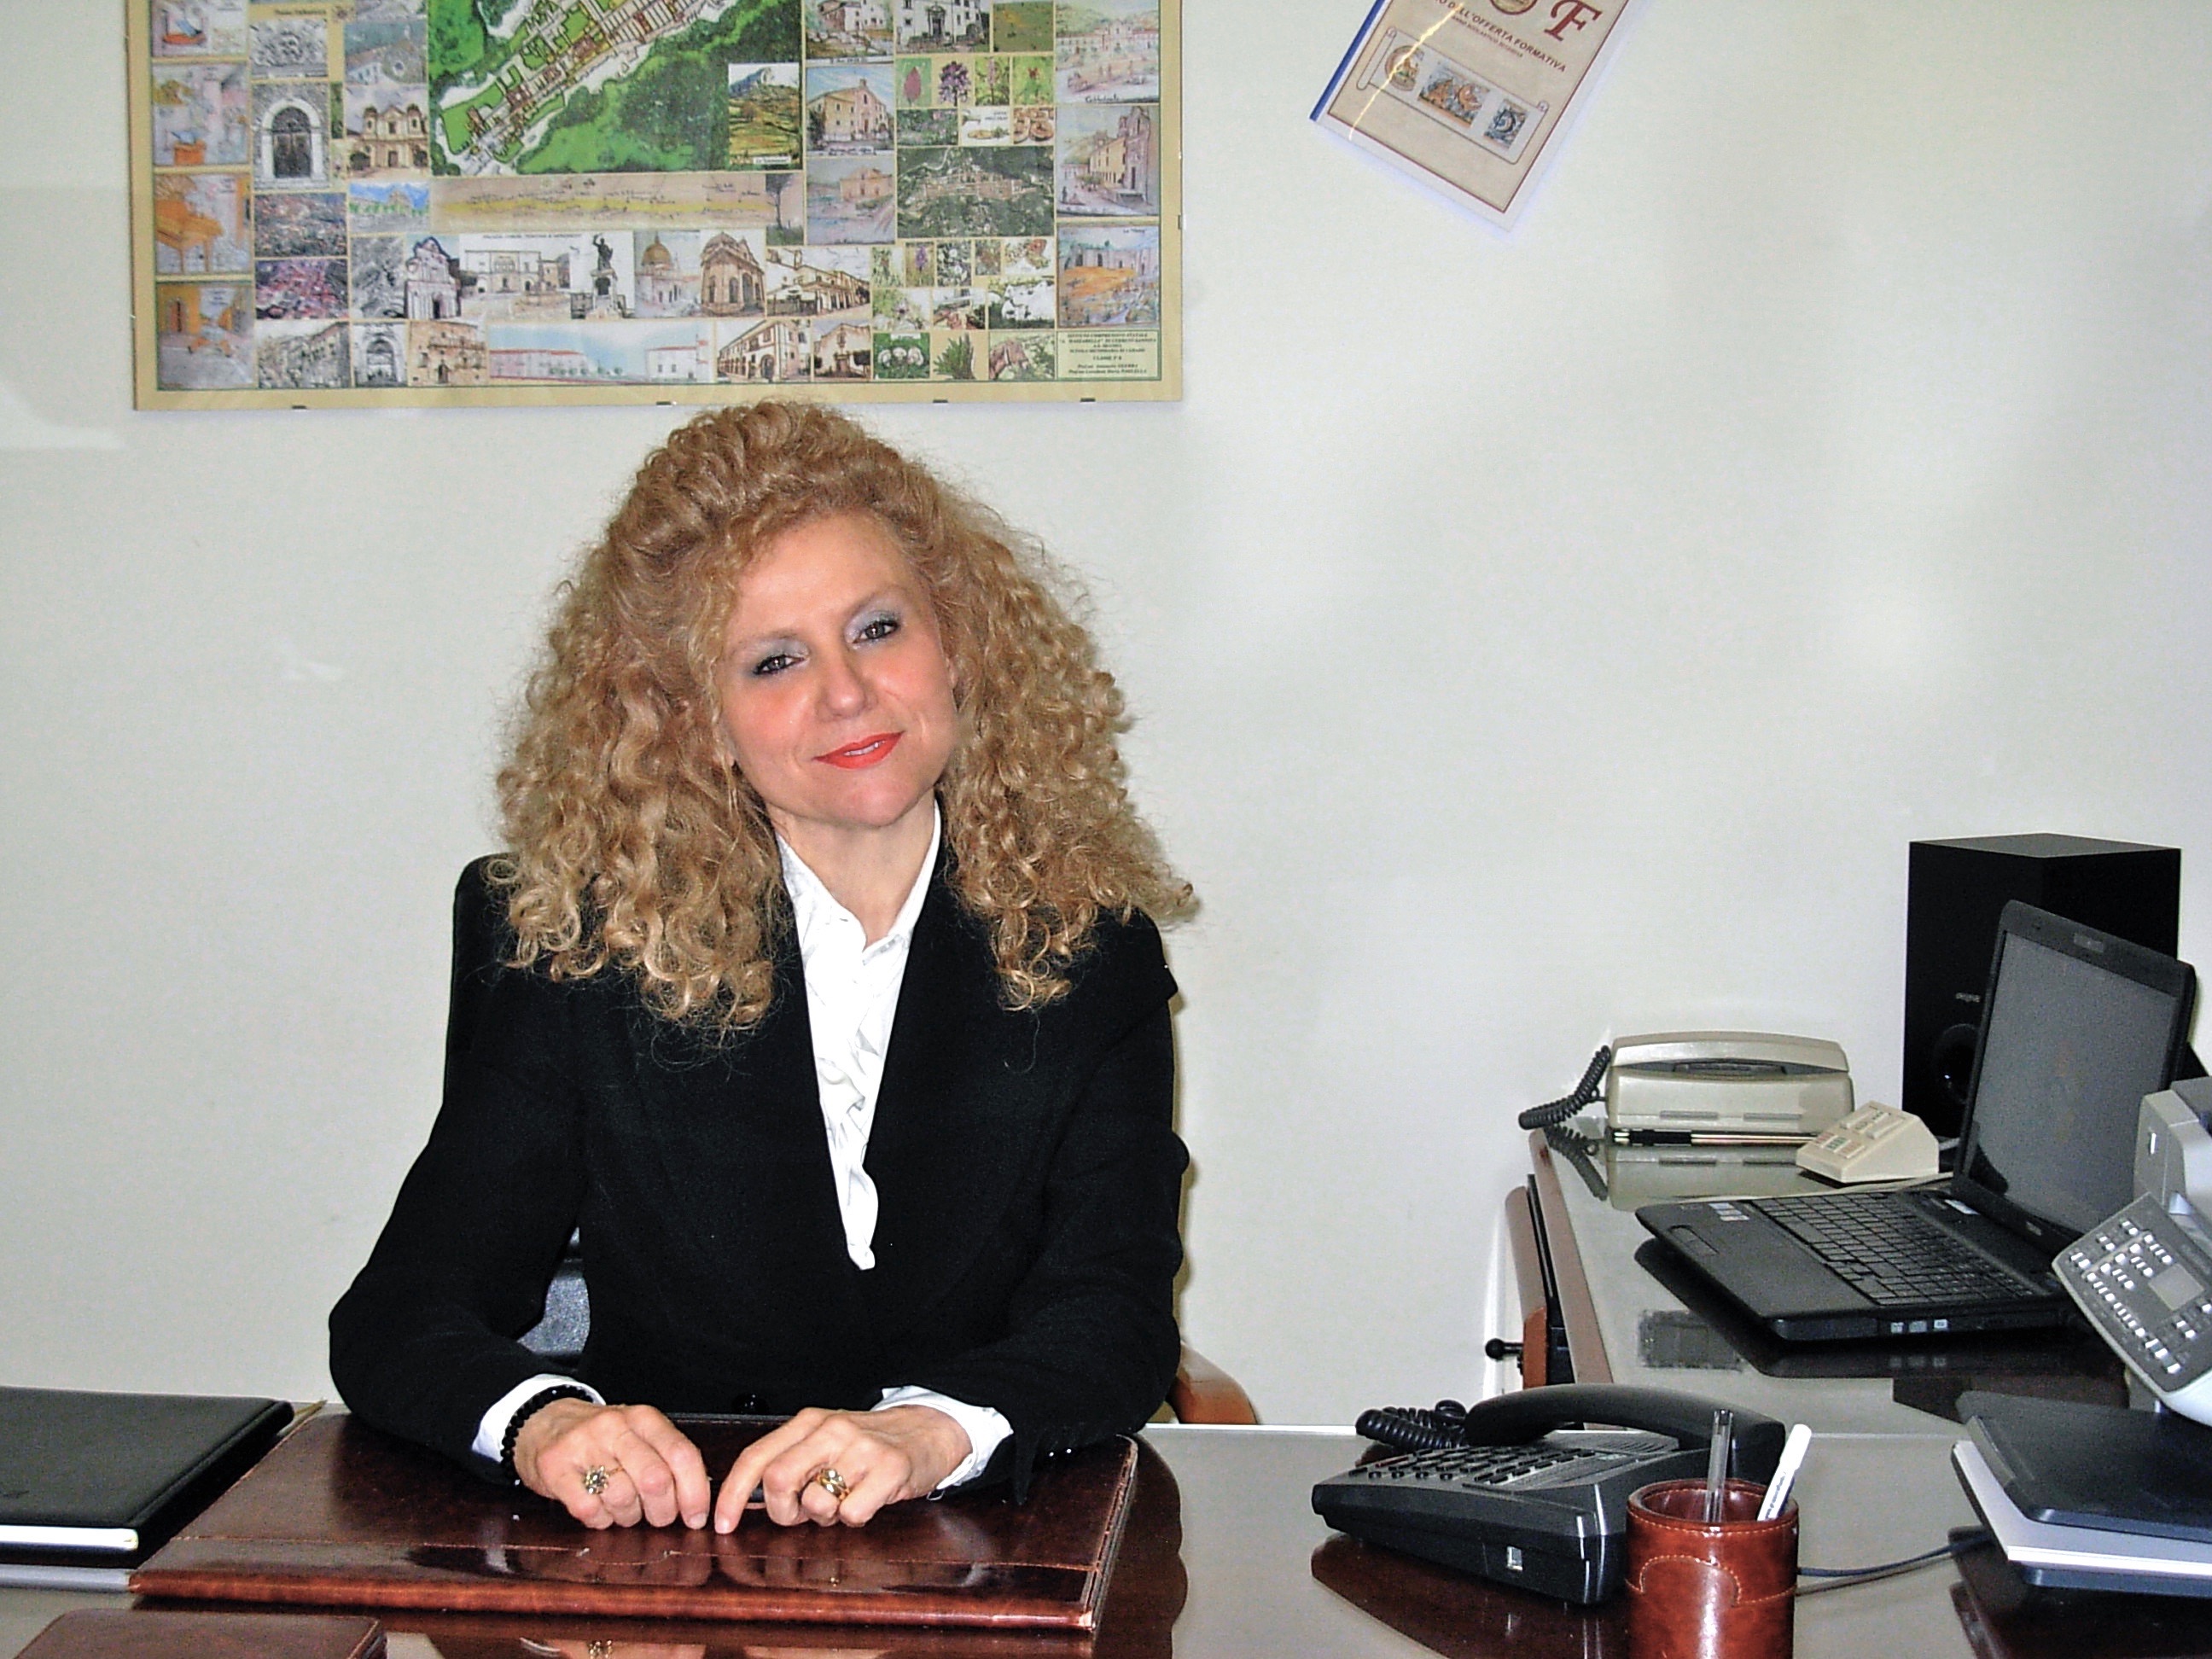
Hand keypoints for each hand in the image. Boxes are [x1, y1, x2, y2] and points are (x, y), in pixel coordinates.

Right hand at [512, 1398, 711, 1530]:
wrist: (541, 1423)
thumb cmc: (599, 1437)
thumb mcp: (636, 1434)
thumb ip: (665, 1458)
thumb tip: (698, 1501)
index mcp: (643, 1418)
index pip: (682, 1455)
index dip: (695, 1493)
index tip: (697, 1518)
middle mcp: (615, 1426)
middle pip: (655, 1480)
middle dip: (663, 1512)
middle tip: (658, 1518)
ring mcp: (583, 1446)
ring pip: (623, 1499)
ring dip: (629, 1516)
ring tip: (622, 1507)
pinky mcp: (555, 1468)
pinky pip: (590, 1511)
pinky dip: (600, 1520)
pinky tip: (598, 1509)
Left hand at [712, 1405, 971, 1530]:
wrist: (928, 1428)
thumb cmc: (869, 1442)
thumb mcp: (825, 1440)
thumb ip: (791, 1461)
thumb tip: (747, 1501)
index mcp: (808, 1422)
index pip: (756, 1457)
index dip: (733, 1494)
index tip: (722, 1523)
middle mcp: (831, 1430)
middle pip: (777, 1481)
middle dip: (783, 1511)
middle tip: (801, 1514)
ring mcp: (861, 1448)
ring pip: (816, 1503)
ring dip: (825, 1516)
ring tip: (844, 1500)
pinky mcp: (889, 1469)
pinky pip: (853, 1514)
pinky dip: (855, 1518)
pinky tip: (868, 1500)